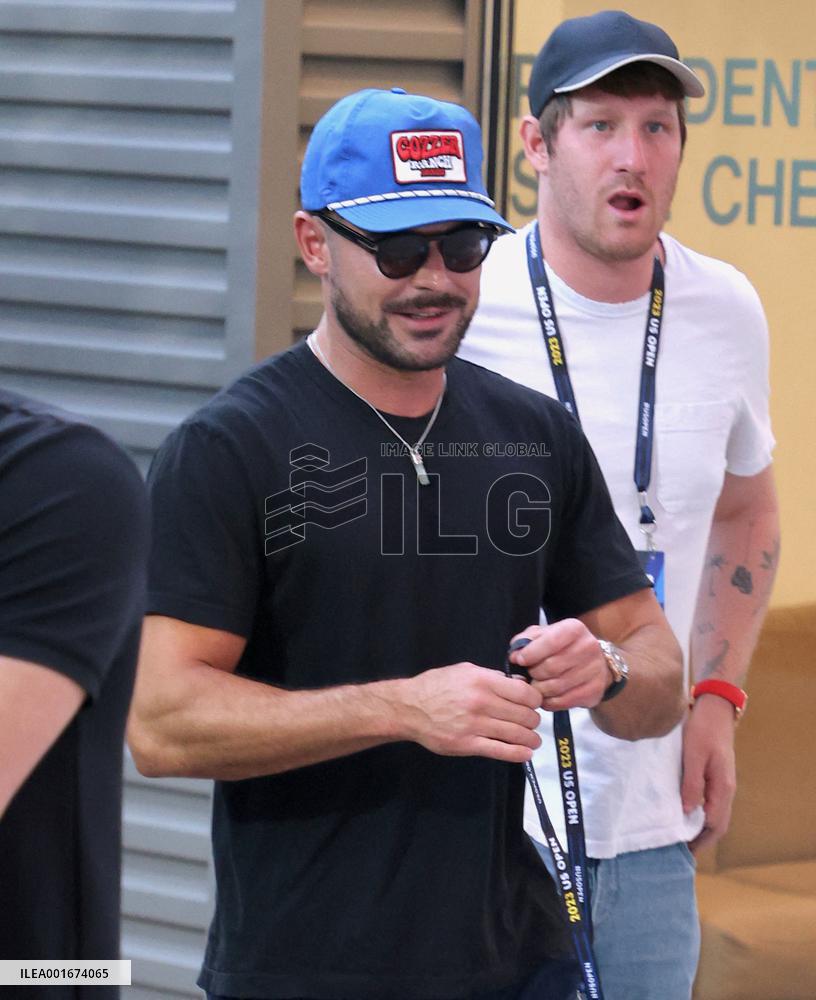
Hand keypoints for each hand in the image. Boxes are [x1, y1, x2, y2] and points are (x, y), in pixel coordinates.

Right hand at [402, 663, 542, 762]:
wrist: (409, 708)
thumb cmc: (437, 686)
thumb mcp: (465, 670)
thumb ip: (492, 676)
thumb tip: (518, 683)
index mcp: (482, 681)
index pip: (524, 693)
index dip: (535, 700)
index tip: (534, 704)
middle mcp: (481, 702)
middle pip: (524, 715)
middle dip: (533, 720)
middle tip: (532, 723)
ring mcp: (474, 725)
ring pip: (517, 734)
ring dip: (530, 739)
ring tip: (533, 740)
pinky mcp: (467, 745)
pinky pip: (501, 751)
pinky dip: (518, 754)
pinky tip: (526, 753)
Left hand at [508, 620, 608, 710]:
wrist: (593, 662)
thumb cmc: (562, 647)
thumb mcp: (544, 635)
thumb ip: (526, 641)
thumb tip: (514, 656)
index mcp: (574, 629)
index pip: (550, 642)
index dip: (530, 653)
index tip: (519, 660)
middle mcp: (589, 647)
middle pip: (551, 667)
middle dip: (533, 673)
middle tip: (529, 675)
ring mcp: (595, 670)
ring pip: (556, 687)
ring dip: (539, 689)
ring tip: (536, 685)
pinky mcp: (595, 691)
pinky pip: (564, 702)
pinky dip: (549, 702)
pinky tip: (546, 696)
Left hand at [681, 694, 736, 851]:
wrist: (714, 710)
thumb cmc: (703, 730)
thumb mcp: (693, 756)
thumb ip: (692, 783)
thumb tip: (687, 812)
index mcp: (722, 788)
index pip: (714, 824)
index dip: (699, 838)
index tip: (682, 849)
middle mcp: (726, 790)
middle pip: (718, 824)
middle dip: (702, 839)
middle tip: (682, 850)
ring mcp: (722, 784)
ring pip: (716, 815)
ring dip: (702, 828)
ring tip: (682, 836)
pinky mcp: (716, 777)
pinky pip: (711, 803)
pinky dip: (702, 814)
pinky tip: (686, 813)